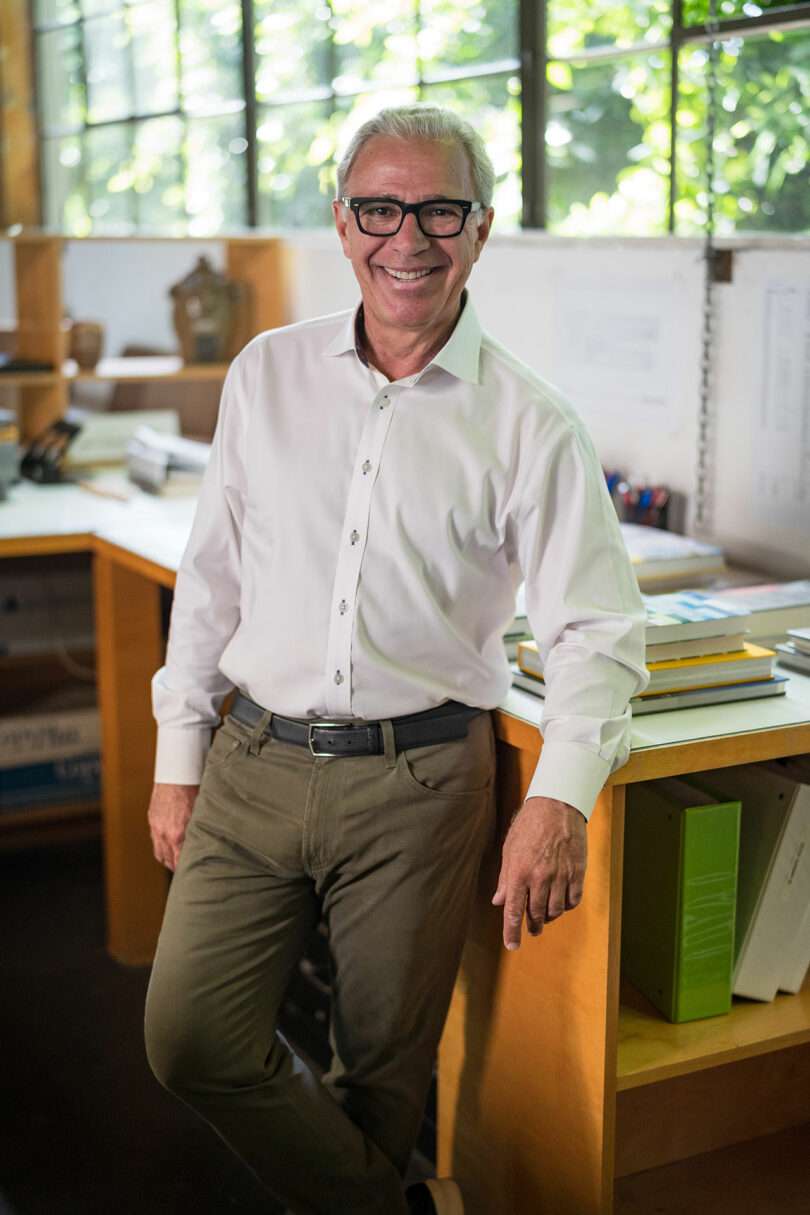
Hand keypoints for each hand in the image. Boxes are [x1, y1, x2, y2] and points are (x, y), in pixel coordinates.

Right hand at [148, 782, 198, 870]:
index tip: (193, 875)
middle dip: (176, 868)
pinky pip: (155, 841)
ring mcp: (156, 827)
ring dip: (167, 860)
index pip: (179, 862)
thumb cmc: (193, 792)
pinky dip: (161, 847)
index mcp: (178, 835)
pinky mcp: (152, 820)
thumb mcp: (201, 814)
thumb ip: (201, 832)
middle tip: (186, 872)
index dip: (185, 870)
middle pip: (168, 861)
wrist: (175, 775)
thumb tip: (210, 844)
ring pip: (159, 853)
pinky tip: (169, 848)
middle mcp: (164, 834)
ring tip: (176, 864)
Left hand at [491, 796, 587, 949]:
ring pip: (555, 911)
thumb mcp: (509, 849)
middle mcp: (540, 878)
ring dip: (549, 916)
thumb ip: (505, 878)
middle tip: (532, 928)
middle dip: (532, 925)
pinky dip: (566, 906)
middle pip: (536, 914)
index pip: (514, 911)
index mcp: (519, 872)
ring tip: (546, 913)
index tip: (512, 946)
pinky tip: (561, 901)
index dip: (512, 932)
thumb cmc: (529, 825)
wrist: (557, 806)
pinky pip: (573, 900)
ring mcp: (560, 876)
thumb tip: (499, 901)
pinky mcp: (577, 873)